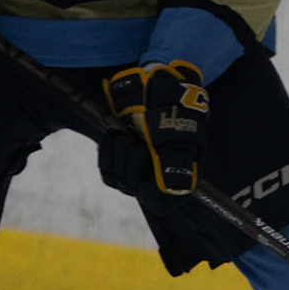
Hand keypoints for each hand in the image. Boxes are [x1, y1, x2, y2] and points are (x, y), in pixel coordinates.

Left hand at [99, 61, 207, 204]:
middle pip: (135, 189)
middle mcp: (160, 179)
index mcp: (181, 177)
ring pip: (119, 180)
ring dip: (118, 154)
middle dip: (130, 162)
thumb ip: (175, 164)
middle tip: (135, 139)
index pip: (160, 203)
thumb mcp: (176, 136)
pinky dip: (107, 153)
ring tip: (125, 134)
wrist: (158, 87)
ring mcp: (141, 170)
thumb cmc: (172, 110)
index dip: (148, 189)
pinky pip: (108, 172)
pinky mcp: (123, 160)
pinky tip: (111, 136)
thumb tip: (174, 190)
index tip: (145, 159)